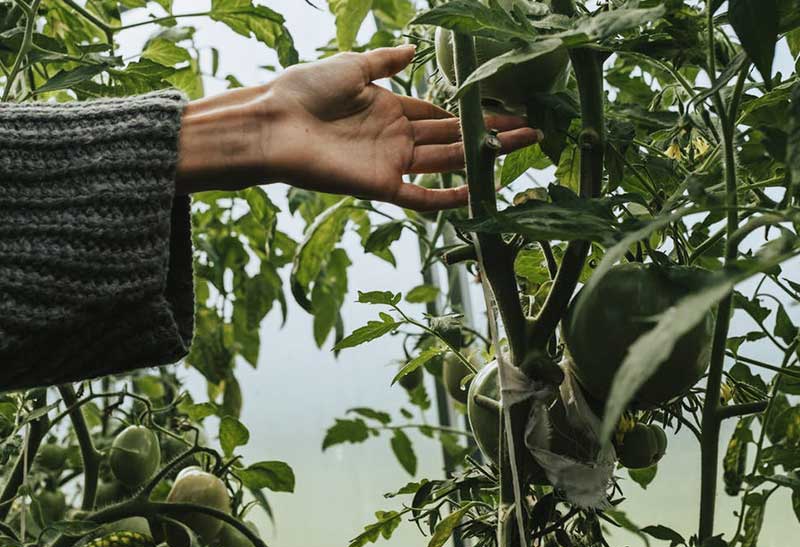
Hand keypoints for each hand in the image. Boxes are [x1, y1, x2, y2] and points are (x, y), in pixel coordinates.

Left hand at [177, 46, 541, 210]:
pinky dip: (449, 198)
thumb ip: (386, 61)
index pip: (441, 114)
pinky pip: (421, 197)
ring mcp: (391, 163)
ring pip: (448, 163)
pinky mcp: (381, 186)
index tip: (506, 110)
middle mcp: (397, 137)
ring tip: (521, 150)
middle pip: (454, 138)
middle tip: (532, 132)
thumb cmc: (304, 90)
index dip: (472, 113)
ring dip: (483, 158)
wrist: (273, 122)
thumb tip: (415, 49)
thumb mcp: (352, 66)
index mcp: (391, 108)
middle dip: (492, 135)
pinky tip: (478, 193)